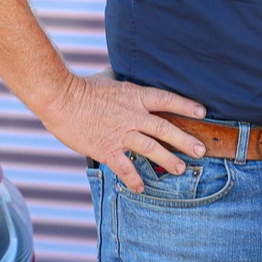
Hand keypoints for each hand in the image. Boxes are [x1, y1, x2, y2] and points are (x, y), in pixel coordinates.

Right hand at [39, 72, 206, 192]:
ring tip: (181, 169)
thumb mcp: (107, 78)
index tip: (201, 113)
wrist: (60, 98)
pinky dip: (133, 179)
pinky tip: (141, 188)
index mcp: (134, 96)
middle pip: (165, 128)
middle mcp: (132, 115)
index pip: (166, 99)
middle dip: (185, 140)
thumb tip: (120, 74)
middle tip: (201, 150)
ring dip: (168, 159)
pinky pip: (124, 167)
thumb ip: (119, 81)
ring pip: (151, 148)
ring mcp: (121, 133)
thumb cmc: (81, 87)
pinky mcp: (106, 149)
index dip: (185, 106)